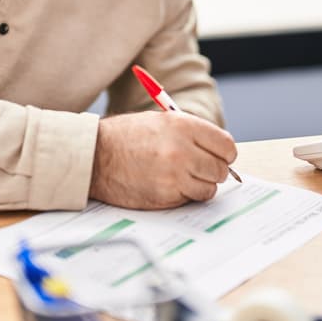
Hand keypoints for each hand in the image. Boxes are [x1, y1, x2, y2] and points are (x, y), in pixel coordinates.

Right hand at [88, 109, 237, 208]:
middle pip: (220, 169)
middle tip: (199, 169)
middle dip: (212, 171)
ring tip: (181, 177)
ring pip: (209, 188)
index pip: (226, 146)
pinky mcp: (165, 196)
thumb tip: (220, 151)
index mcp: (183, 126)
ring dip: (199, 185)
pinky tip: (167, 185)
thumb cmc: (125, 136)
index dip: (225, 153)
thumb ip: (192, 133)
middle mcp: (182, 150)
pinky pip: (190, 199)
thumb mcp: (161, 121)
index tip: (220, 157)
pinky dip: (183, 195)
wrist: (94, 156)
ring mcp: (174, 175)